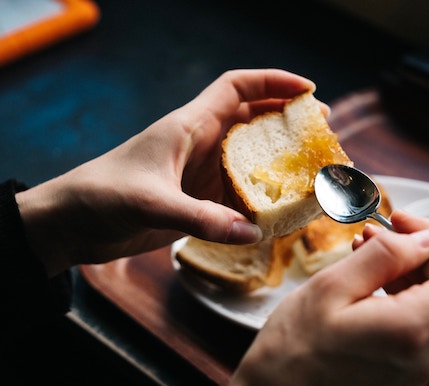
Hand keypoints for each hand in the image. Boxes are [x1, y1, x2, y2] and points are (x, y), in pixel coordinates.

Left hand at [16, 69, 318, 276]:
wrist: (73, 222)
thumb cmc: (103, 196)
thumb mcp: (153, 203)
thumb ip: (202, 219)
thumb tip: (253, 231)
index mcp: (190, 125)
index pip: (237, 87)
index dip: (274, 81)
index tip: (309, 89)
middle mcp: (201, 144)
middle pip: (253, 118)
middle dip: (288, 119)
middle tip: (321, 129)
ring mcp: (202, 172)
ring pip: (251, 156)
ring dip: (279, 159)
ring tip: (312, 167)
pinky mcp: (199, 200)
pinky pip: (240, 192)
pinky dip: (263, 196)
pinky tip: (282, 208)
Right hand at [231, 205, 428, 385]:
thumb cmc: (293, 347)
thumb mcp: (333, 287)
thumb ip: (387, 257)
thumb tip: (428, 238)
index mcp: (413, 329)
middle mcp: (426, 352)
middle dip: (425, 247)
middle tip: (388, 224)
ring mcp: (417, 364)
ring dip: (408, 266)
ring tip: (366, 244)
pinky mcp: (404, 367)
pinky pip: (416, 318)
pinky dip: (399, 289)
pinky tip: (368, 272)